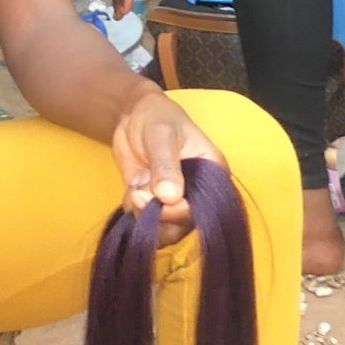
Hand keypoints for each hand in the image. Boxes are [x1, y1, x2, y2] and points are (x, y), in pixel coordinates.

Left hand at [111, 88, 224, 245]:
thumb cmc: (156, 117)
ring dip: (144, 215)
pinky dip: (134, 210)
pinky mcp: (155, 203)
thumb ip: (166, 165)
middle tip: (138, 194)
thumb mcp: (162, 135)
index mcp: (212, 174)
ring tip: (135, 189)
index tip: (157, 200)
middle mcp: (198, 193)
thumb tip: (170, 197)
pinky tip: (132, 188)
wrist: (133, 116)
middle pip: (184, 224)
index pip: (204, 207)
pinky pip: (145, 221)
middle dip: (158, 215)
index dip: (180, 211)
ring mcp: (176, 200)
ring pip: (164, 229)